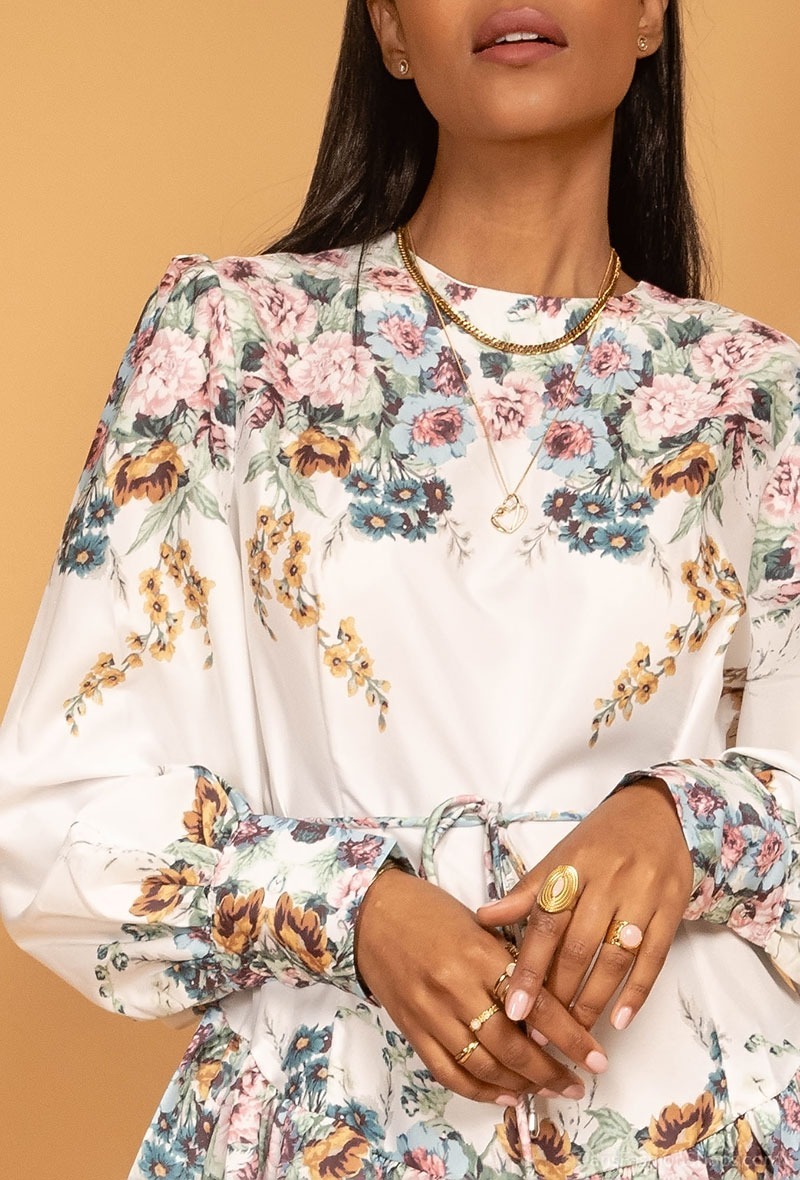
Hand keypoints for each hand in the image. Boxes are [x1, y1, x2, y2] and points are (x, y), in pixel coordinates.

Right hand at [355, 868, 609, 1105]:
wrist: (373, 913)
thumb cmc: (431, 911)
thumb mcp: (479, 925)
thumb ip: (510, 961)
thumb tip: (549, 1005)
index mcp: (479, 952)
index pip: (536, 1004)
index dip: (570, 1036)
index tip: (596, 1056)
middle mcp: (455, 986)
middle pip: (512, 1044)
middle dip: (550, 1071)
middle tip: (577, 1083)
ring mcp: (430, 1012)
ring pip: (484, 1064)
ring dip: (521, 1085)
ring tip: (547, 1091)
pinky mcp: (411, 1029)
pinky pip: (449, 1071)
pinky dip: (479, 1090)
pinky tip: (505, 1095)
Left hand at [476, 780, 693, 1034]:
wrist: (657, 812)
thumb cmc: (599, 840)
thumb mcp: (560, 857)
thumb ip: (527, 892)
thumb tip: (483, 918)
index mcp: (571, 866)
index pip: (544, 923)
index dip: (528, 968)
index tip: (512, 1009)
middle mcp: (606, 880)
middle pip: (578, 946)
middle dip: (557, 995)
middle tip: (540, 1034)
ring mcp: (642, 894)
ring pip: (614, 957)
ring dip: (593, 1000)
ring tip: (574, 1035)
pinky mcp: (672, 908)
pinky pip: (654, 958)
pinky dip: (636, 992)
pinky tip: (619, 1020)